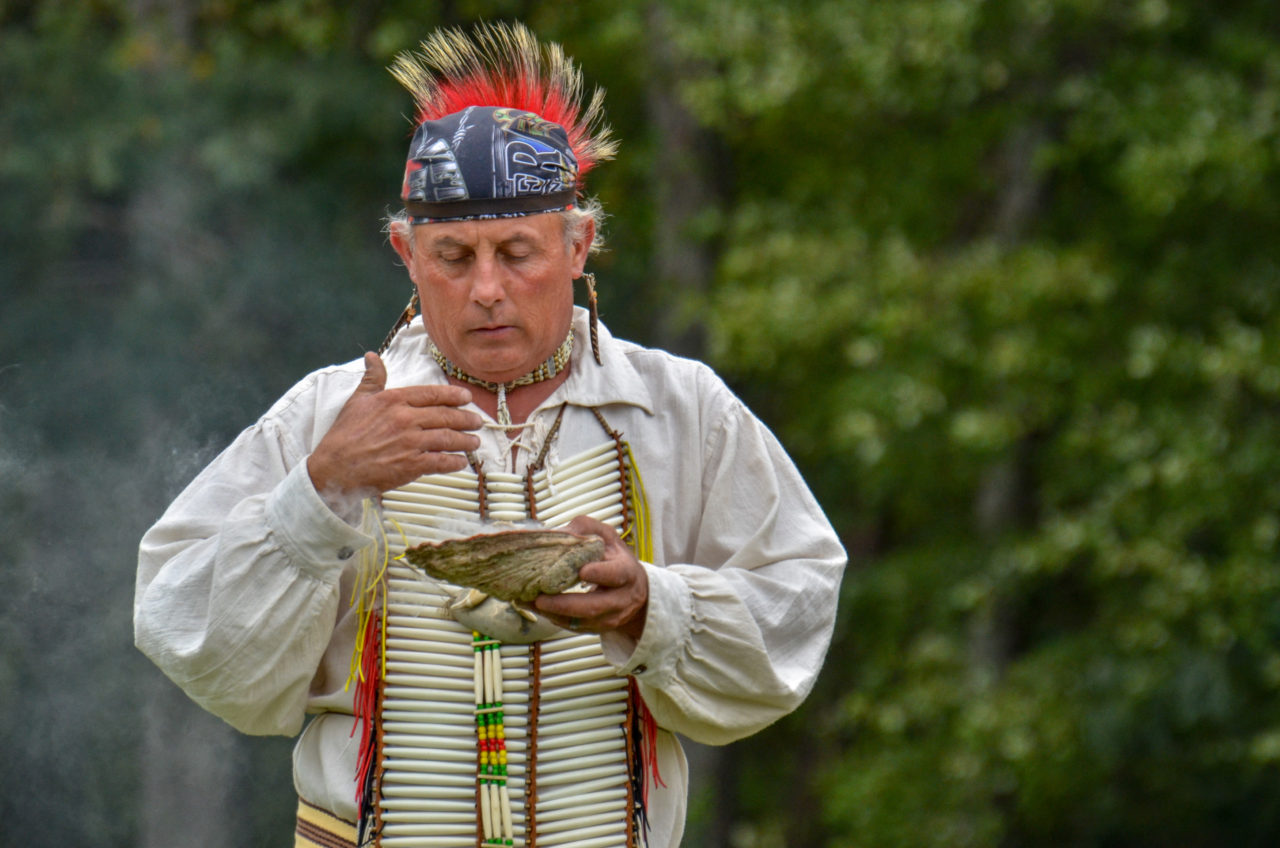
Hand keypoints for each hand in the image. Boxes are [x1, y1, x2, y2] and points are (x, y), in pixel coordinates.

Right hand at [307, 352, 481, 500]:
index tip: (466, 398)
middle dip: (466, 419)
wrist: (334, 468)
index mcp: (394, 400)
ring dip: (465, 441)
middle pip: (445, 416)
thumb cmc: (344, 435)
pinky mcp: (411, 465)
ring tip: (474, 443)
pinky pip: (441, 461)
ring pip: (448, 438)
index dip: (453, 396)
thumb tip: (372, 356)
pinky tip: (461, 462)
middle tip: (477, 422)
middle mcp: (405, 418)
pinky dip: (454, 462)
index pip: (432, 394)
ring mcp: (410, 442)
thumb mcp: (357, 401)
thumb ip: (372, 379)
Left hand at [534, 516, 648, 639]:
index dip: (600, 574)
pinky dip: (551, 617)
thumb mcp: (607, 537)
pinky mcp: (595, 628)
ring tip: (529, 602)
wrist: (634, 591)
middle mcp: (620, 599)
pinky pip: (572, 626)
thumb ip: (586, 529)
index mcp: (626, 572)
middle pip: (593, 607)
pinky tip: (535, 607)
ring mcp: (608, 617)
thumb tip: (557, 532)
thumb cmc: (616, 559)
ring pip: (580, 621)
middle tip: (540, 598)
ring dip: (552, 613)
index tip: (582, 571)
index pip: (616, 575)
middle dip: (564, 604)